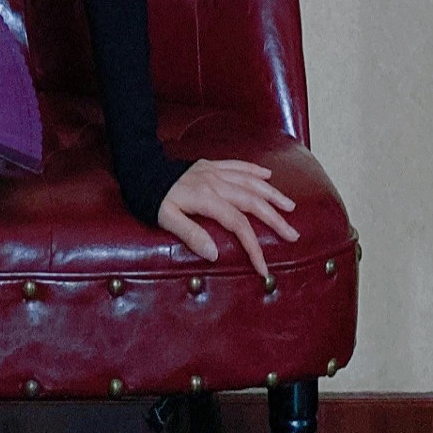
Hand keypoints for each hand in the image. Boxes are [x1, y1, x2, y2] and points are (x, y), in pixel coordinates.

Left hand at [157, 159, 298, 277]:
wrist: (139, 168)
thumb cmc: (150, 198)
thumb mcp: (165, 218)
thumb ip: (190, 234)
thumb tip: (214, 255)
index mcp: (207, 199)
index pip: (239, 226)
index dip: (253, 247)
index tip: (263, 267)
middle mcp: (216, 184)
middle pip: (253, 202)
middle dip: (275, 220)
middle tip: (293, 235)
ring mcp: (214, 172)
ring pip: (251, 182)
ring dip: (272, 194)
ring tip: (290, 207)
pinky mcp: (209, 165)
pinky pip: (238, 165)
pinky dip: (254, 170)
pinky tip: (267, 175)